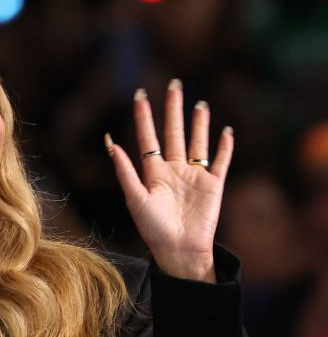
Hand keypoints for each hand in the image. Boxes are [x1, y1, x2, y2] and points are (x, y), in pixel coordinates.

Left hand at [105, 79, 233, 282]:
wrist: (179, 250)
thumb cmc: (153, 229)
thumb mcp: (135, 198)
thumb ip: (125, 171)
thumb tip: (111, 143)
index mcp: (152, 172)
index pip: (147, 137)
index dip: (144, 117)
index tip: (140, 95)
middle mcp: (173, 170)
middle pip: (173, 133)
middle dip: (173, 110)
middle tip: (174, 85)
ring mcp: (194, 176)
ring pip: (197, 143)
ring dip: (199, 124)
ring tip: (199, 103)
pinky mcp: (213, 186)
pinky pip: (221, 162)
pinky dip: (225, 147)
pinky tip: (226, 131)